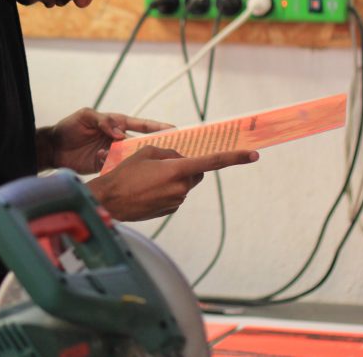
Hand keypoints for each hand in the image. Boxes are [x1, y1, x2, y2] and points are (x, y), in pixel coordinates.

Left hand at [43, 108, 172, 174]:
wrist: (53, 148)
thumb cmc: (68, 127)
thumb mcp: (85, 117)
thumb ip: (103, 121)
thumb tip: (119, 133)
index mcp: (116, 123)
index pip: (141, 125)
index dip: (157, 127)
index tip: (174, 129)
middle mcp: (117, 138)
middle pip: (141, 143)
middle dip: (155, 148)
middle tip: (170, 153)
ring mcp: (112, 153)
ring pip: (131, 158)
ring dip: (133, 160)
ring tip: (142, 164)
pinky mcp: (105, 166)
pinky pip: (116, 168)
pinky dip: (115, 168)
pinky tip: (107, 163)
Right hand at [86, 145, 258, 220]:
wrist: (109, 200)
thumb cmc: (125, 173)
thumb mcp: (146, 152)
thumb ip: (169, 152)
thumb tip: (181, 158)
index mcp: (177, 169)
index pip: (211, 162)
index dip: (234, 157)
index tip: (253, 155)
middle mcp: (181, 187)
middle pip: (195, 172)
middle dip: (187, 166)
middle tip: (164, 164)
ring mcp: (177, 200)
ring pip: (183, 184)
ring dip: (172, 179)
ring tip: (147, 179)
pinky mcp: (170, 210)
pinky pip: (175, 195)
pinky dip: (166, 190)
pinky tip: (147, 190)